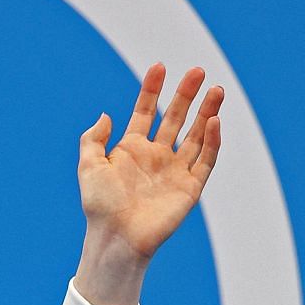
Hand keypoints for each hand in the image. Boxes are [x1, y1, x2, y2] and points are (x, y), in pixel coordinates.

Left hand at [78, 63, 222, 261]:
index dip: (152, 90)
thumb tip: (105, 115)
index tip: (158, 67)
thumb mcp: (89, 167)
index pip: (145, 112)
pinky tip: (214, 121)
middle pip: (176, 118)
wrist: (116, 238)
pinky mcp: (190, 187)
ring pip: (196, 135)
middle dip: (186, 95)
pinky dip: (212, 141)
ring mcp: (175, 170)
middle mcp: (156, 156)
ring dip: (207, 113)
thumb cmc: (100, 206)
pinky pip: (205, 160)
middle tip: (197, 71)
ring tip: (216, 90)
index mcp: (132, 149)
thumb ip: (93, 139)